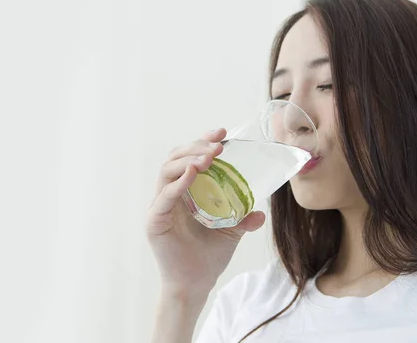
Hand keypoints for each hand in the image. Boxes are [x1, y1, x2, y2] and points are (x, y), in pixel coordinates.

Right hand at [146, 128, 264, 295]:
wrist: (197, 284)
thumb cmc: (209, 256)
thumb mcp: (232, 231)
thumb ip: (244, 217)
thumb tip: (261, 212)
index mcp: (185, 191)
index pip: (189, 157)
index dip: (202, 141)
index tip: (223, 133)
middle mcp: (169, 194)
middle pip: (176, 158)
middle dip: (197, 146)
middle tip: (219, 144)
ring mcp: (160, 206)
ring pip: (167, 171)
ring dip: (189, 159)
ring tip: (210, 157)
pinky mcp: (154, 220)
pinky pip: (164, 196)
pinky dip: (178, 183)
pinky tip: (193, 174)